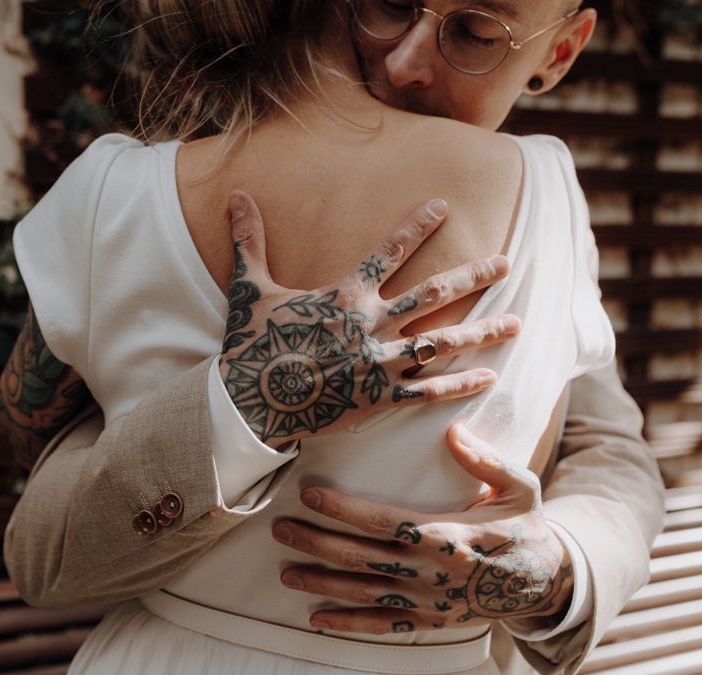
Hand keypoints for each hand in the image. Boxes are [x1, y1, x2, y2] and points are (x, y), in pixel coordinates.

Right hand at [221, 191, 521, 448]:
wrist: (251, 399)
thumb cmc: (251, 343)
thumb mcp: (248, 287)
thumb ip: (250, 240)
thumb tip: (236, 195)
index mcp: (345, 294)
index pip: (388, 251)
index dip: (417, 226)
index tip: (444, 206)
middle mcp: (371, 323)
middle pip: (433, 293)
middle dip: (473, 275)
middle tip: (506, 263)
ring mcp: (379, 361)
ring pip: (442, 341)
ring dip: (482, 331)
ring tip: (517, 322)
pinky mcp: (379, 397)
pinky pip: (429, 389)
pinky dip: (461, 384)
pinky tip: (491, 377)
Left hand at [273, 424, 573, 633]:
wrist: (547, 583)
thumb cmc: (525, 527)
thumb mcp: (521, 488)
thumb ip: (487, 461)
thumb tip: (453, 431)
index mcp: (450, 535)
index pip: (384, 520)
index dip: (344, 509)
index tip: (310, 494)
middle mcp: (433, 572)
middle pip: (361, 558)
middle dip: (317, 543)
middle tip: (280, 530)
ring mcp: (429, 600)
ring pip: (363, 592)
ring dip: (321, 583)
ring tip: (285, 572)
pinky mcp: (430, 621)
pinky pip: (382, 626)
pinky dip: (348, 624)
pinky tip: (317, 619)